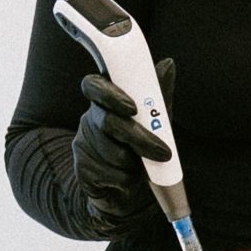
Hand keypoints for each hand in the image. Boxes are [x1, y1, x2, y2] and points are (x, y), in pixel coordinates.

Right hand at [70, 56, 179, 236]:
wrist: (116, 186)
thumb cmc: (135, 146)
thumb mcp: (152, 121)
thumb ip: (158, 96)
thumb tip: (167, 65)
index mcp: (104, 101)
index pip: (94, 85)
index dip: (110, 94)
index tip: (132, 107)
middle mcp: (89, 118)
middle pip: (108, 122)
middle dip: (139, 138)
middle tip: (164, 151)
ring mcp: (82, 143)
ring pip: (111, 151)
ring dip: (134, 163)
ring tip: (141, 167)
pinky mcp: (82, 168)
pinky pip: (108, 174)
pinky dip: (125, 180)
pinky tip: (126, 178)